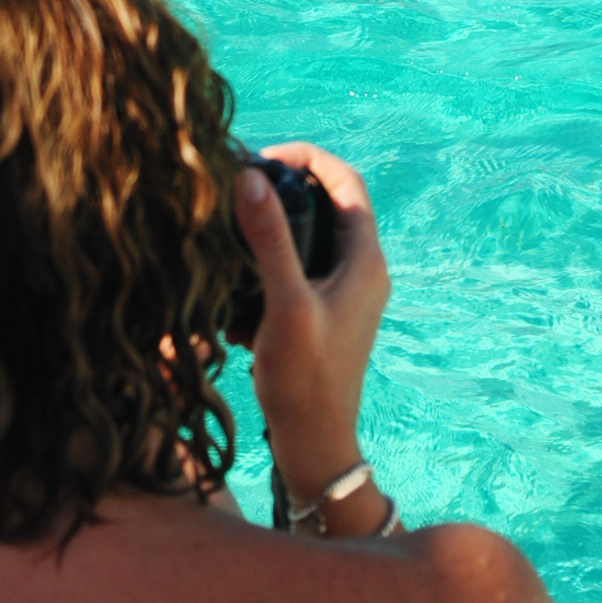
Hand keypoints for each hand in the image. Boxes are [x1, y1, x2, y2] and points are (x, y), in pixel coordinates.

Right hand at [235, 143, 388, 506]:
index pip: (346, 180)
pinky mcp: (327, 310)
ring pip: (314, 231)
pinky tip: (242, 270)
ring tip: (236, 219)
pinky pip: (304, 261)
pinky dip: (275, 253)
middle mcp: (363, 269)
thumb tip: (251, 176)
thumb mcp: (284, 303)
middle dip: (287, 184)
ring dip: (278, 219)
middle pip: (329, 200)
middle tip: (242, 183)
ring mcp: (347, 291)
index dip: (307, 156)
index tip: (261, 157)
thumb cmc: (304, 379)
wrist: (314, 446)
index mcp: (365, 260)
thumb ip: (270, 239)